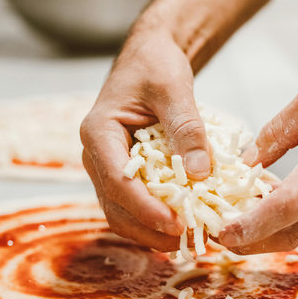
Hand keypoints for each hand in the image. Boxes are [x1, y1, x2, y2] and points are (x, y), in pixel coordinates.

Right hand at [80, 31, 210, 251]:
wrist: (148, 59)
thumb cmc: (154, 66)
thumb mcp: (173, 89)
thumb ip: (186, 128)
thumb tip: (200, 173)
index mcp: (98, 132)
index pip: (116, 180)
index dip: (145, 208)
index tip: (176, 223)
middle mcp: (96, 155)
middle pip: (115, 205)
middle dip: (148, 227)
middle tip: (187, 238)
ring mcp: (108, 166)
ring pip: (121, 211)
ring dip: (150, 229)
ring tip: (186, 237)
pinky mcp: (124, 171)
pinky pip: (134, 202)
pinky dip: (154, 217)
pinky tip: (180, 221)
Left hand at [219, 54, 297, 253]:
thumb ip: (279, 129)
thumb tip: (250, 158)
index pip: (288, 206)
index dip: (253, 225)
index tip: (226, 232)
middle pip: (293, 233)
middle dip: (253, 243)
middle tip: (224, 238)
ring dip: (268, 235)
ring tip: (238, 225)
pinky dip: (288, 221)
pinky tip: (269, 209)